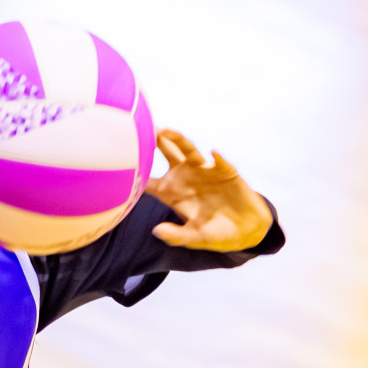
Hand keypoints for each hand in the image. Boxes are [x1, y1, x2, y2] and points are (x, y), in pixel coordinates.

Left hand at [146, 129, 272, 251]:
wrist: (246, 230)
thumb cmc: (215, 233)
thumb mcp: (194, 237)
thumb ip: (176, 235)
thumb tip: (157, 231)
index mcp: (171, 192)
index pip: (147, 180)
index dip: (135, 172)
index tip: (121, 162)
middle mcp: (184, 177)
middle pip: (165, 154)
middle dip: (153, 142)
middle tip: (141, 130)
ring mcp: (204, 171)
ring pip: (187, 150)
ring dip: (177, 139)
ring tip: (166, 131)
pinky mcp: (225, 170)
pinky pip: (220, 161)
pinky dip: (217, 157)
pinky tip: (214, 153)